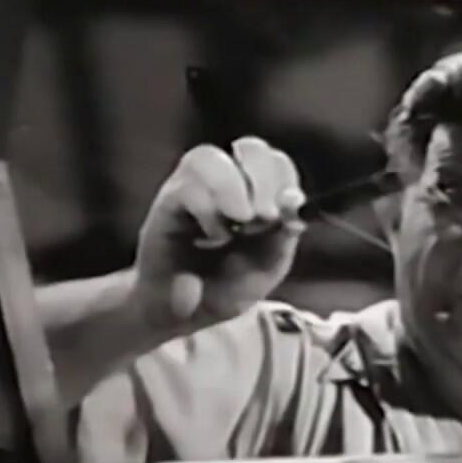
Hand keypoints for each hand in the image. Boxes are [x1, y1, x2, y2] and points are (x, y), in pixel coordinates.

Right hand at [133, 136, 306, 332]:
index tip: (288, 213)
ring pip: (209, 157)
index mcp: (255, 191)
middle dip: (264, 180)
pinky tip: (215, 237)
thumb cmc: (226, 285)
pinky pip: (186, 188)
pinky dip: (209, 211)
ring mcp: (192, 187)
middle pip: (250, 148)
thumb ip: (284, 233)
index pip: (276, 161)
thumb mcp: (267, 265)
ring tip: (240, 223)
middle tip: (265, 218)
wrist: (185, 314)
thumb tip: (295, 199)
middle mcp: (224, 180)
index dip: (286, 182)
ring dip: (233, 189)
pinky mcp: (166, 203)